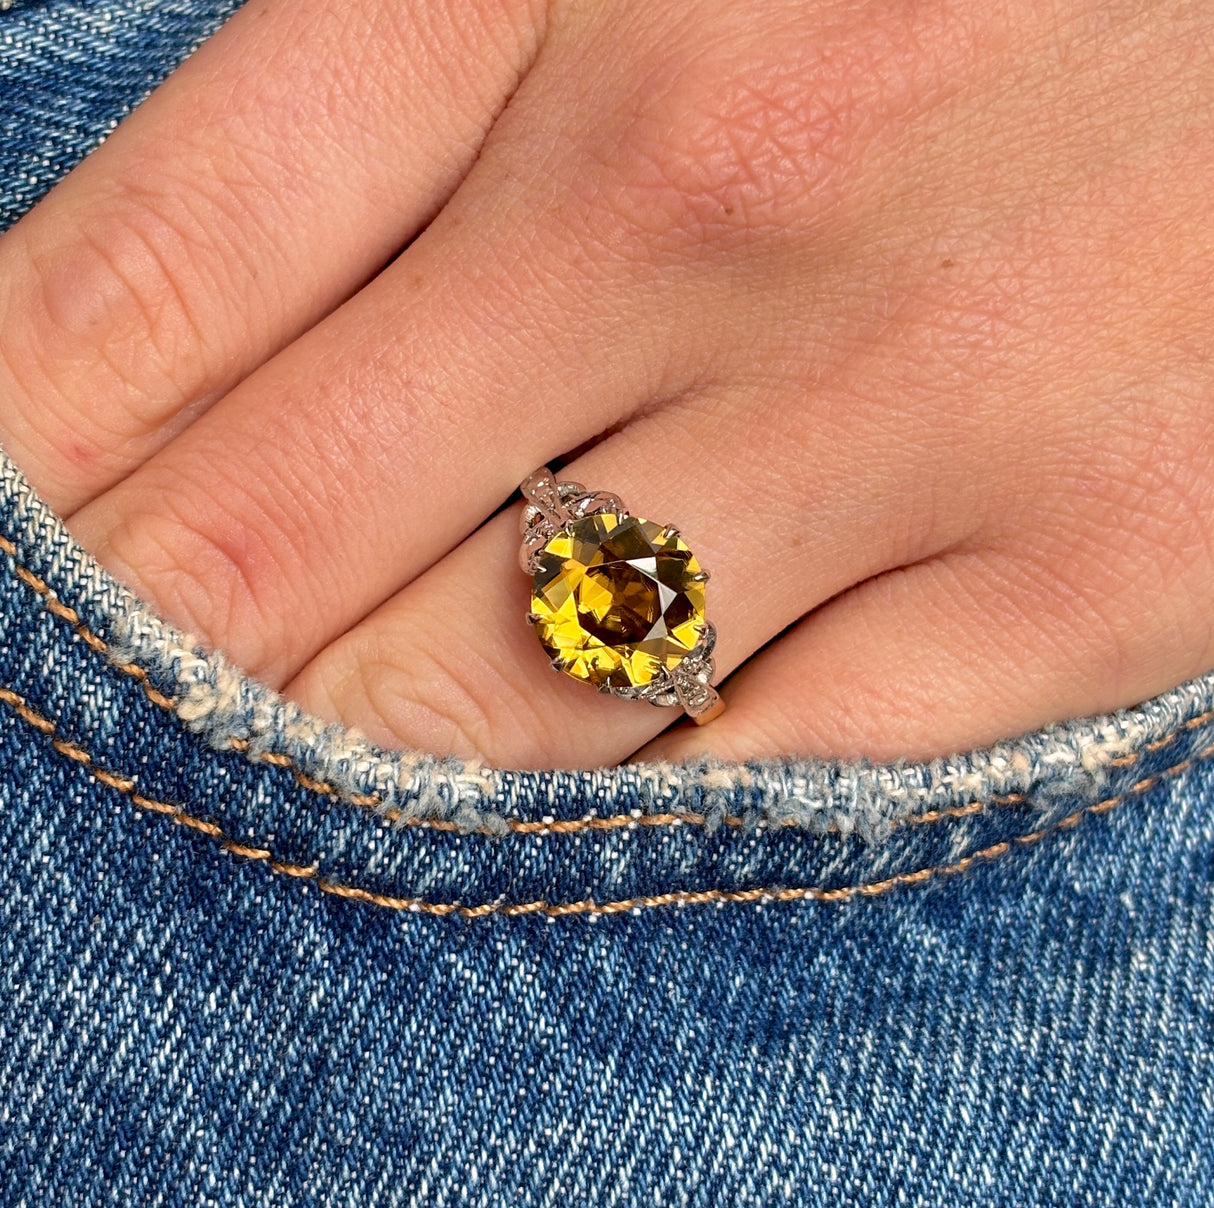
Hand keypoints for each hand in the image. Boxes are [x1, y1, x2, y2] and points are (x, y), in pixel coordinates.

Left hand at [1, 0, 1210, 768]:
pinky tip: (562, 805)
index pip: (138, 287)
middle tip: (94, 720)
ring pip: (488, 707)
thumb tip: (152, 379)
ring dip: (345, 775)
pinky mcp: (1089, 574)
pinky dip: (610, 821)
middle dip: (133, 664)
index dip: (4, 468)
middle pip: (262, 532)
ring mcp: (907, 407)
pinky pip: (745, 780)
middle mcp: (708, 194)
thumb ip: (404, 144)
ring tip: (303, 780)